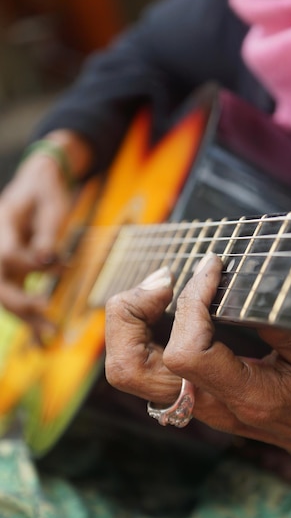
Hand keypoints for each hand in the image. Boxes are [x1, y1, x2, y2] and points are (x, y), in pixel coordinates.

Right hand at [0, 131, 91, 334]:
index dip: (30, 265)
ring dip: (27, 317)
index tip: (58, 264)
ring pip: (7, 296)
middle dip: (21, 302)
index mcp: (2, 227)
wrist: (39, 182)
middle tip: (45, 313)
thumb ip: (48, 233)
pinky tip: (42, 334)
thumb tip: (46, 262)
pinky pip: (18, 296)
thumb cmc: (46, 191)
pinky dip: (29, 316)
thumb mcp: (51, 206)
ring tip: (49, 333)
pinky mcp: (14, 271)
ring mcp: (4, 262)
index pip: (6, 255)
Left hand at [105, 253, 290, 472]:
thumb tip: (237, 284)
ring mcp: (199, 404)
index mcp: (246, 397)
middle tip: (164, 280)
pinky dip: (144, 330)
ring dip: (131, 322)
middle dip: (131, 313)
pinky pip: (148, 367)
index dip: (190, 301)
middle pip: (130, 370)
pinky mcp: (197, 397)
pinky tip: (169, 305)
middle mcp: (211, 406)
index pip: (185, 352)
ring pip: (129, 371)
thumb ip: (279, 321)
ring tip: (162, 288)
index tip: (213, 267)